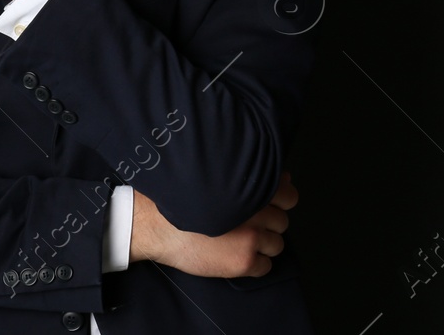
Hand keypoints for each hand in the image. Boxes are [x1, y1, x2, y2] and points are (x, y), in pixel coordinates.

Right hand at [130, 172, 297, 278]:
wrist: (156, 225)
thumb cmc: (181, 200)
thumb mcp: (215, 179)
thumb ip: (248, 177)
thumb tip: (280, 178)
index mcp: (250, 188)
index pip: (288, 195)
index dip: (279, 201)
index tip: (269, 205)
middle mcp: (257, 211)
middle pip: (282, 222)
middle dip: (269, 224)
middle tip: (249, 224)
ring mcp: (252, 237)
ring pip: (278, 244)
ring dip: (263, 244)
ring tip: (240, 240)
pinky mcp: (244, 261)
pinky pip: (266, 266)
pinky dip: (255, 264)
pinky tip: (236, 255)